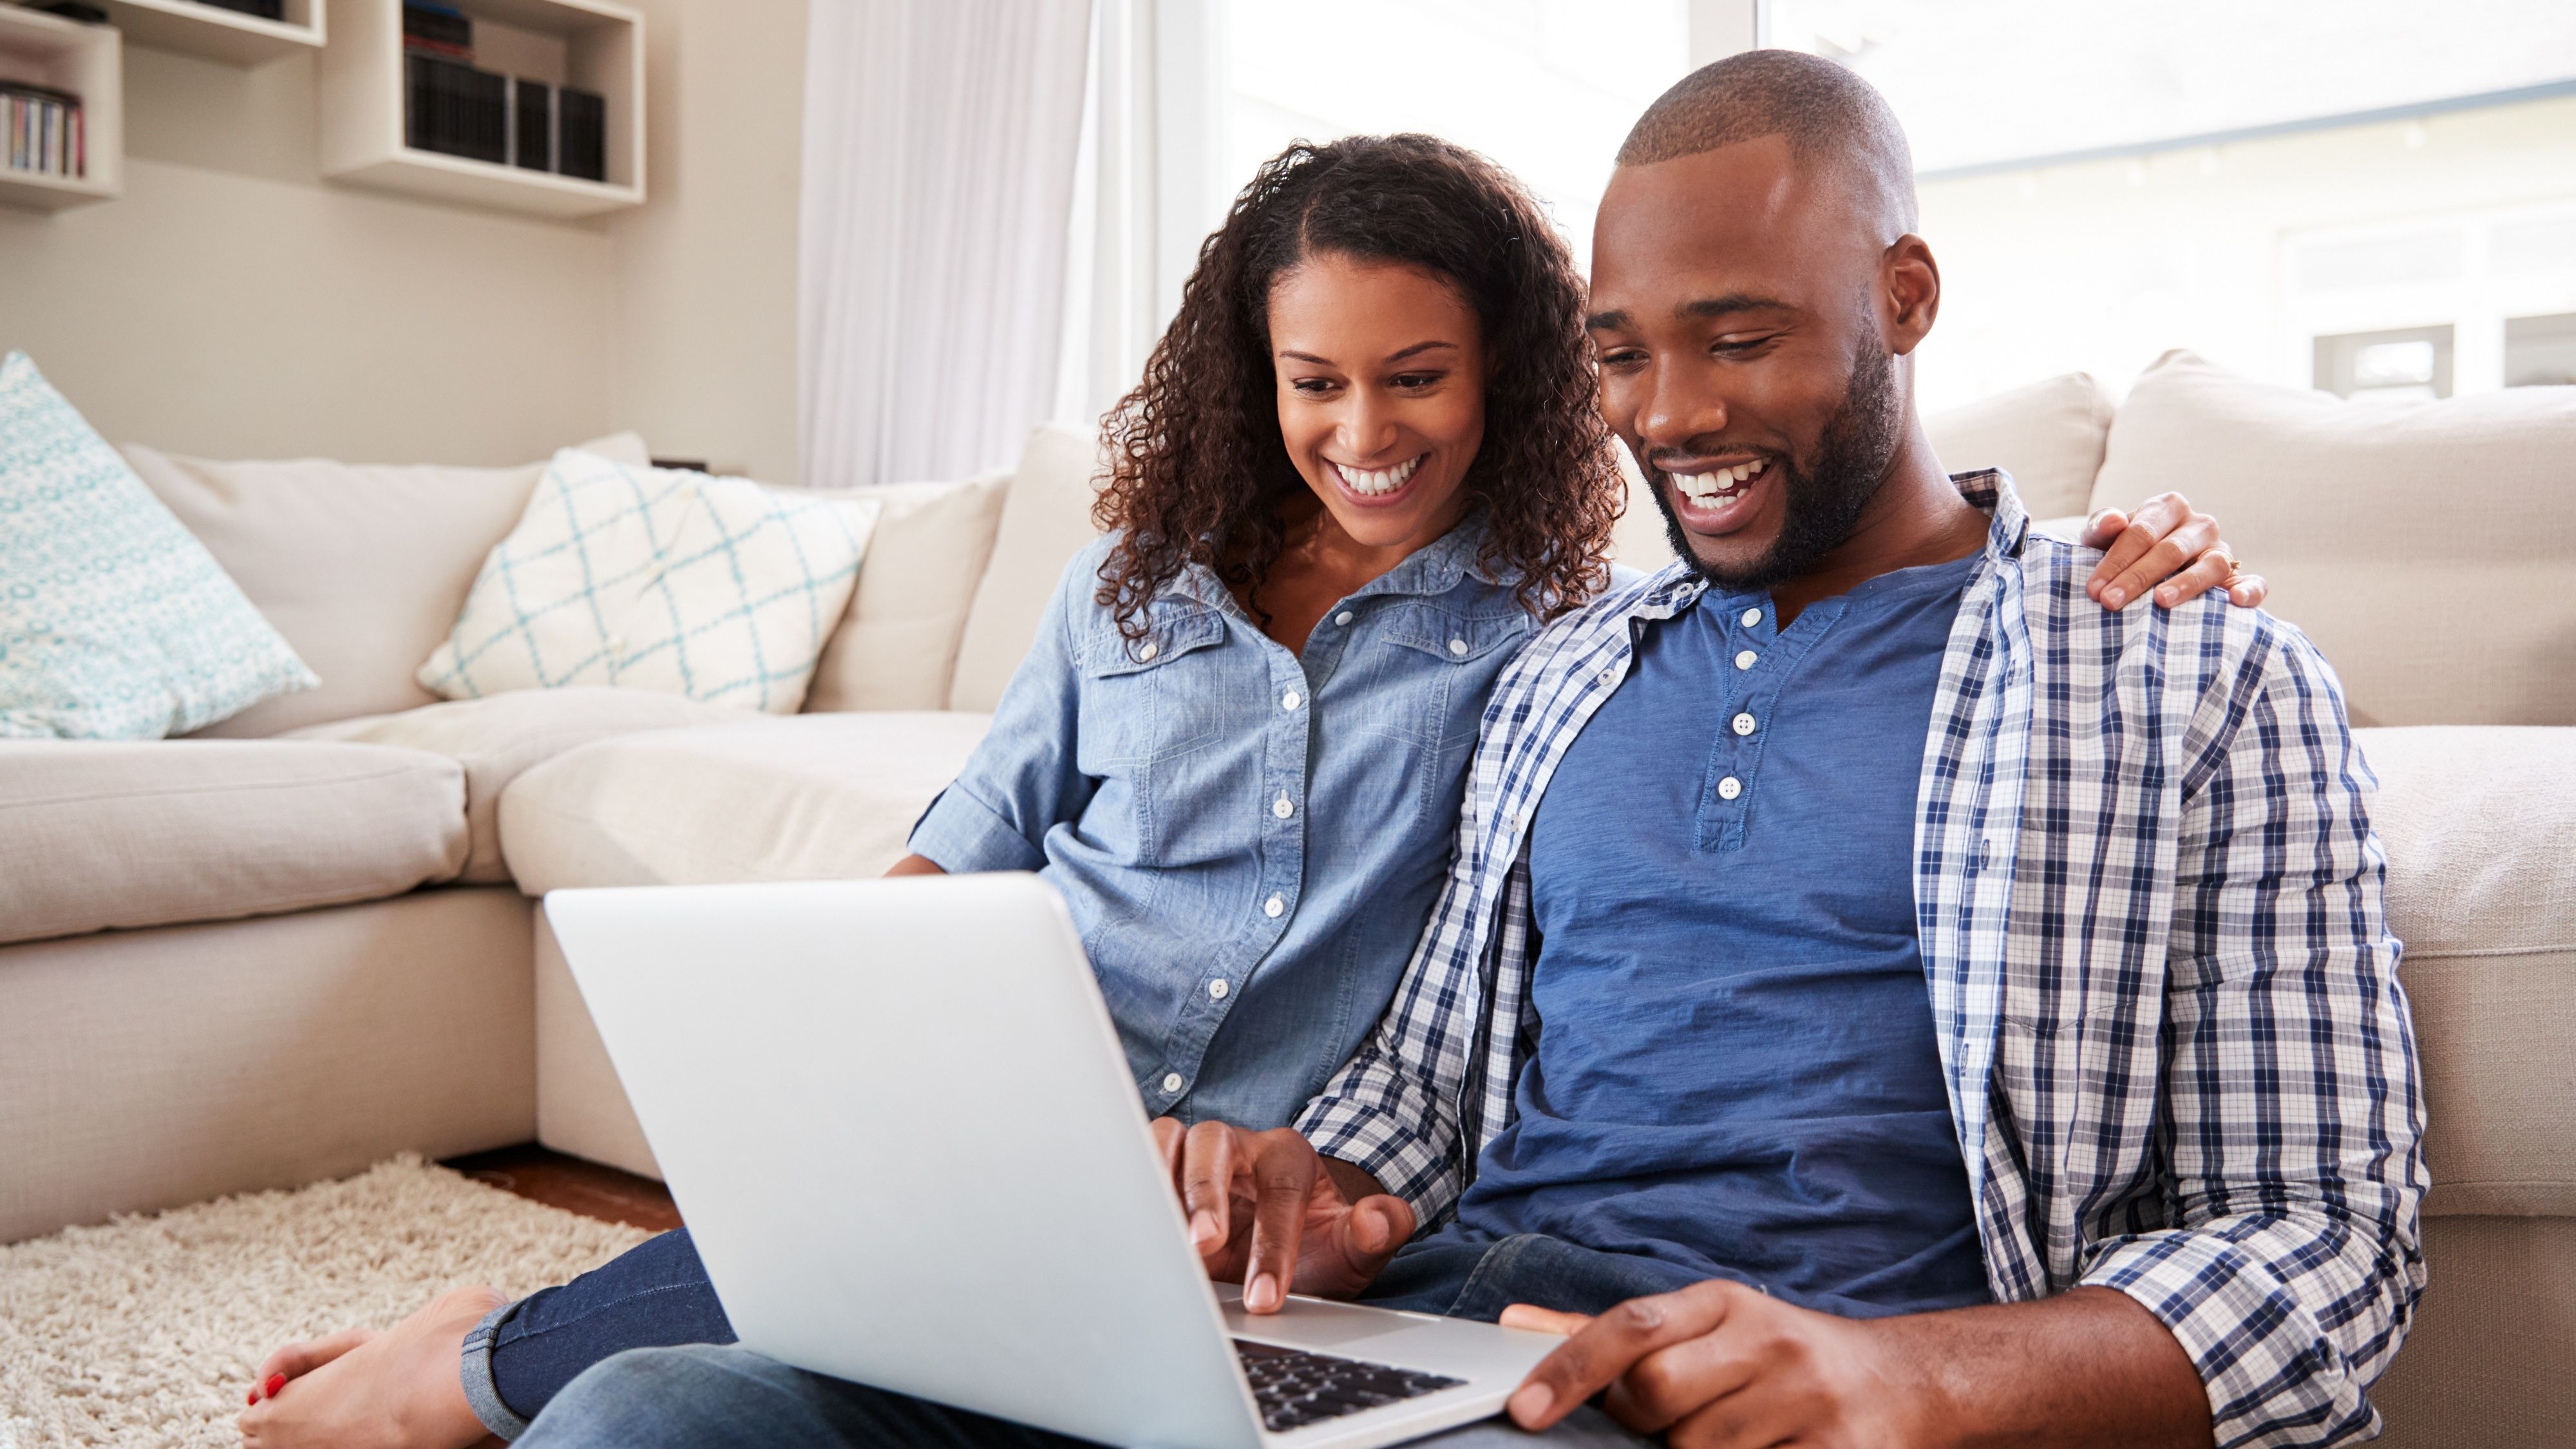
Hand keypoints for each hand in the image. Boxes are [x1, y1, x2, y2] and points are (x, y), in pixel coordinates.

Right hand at [1149, 1118, 1415, 1311]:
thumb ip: (1376, 1232)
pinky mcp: (1160, 1173)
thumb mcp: (1352, 1249)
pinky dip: (1130, 1186)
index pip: (1281, 1191)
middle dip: (1206, 1194)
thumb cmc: (1315, 1248)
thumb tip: (1380, 1218)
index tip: (1266, 1296)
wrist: (1284, 1252)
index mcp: (1289, 1156)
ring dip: (1158, 1181)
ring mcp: (1194, 1156)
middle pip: (1214, 1143)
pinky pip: (1136, 1160)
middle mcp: (1239, 1146)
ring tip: (1157, 1231)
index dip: (1273, 1245)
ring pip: (1168, 1140)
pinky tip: (1128, 1227)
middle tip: (1202, 1247)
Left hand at [1498, 1282, 1929, 1447]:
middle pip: (1659, 1394)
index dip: (1571, 1366)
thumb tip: (1518, 1323)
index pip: (1633, 1326)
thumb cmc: (1782, 1357)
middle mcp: (1769, 1342)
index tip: (1526, 1408)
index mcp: (1727, 1304)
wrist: (1901, 1382)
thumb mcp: (1707, 1327)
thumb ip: (1614, 1335)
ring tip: (1729, 1439)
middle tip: (1668, 1426)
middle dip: (1645, 1423)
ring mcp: (1807, 1400)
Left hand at [2081, 492, 2265, 610]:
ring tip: (2161, 601)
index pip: (2142, 532)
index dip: (2116, 561)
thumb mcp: (2103, 538)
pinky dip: (2250, 590)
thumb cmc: (2121, 552)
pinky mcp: (2238, 575)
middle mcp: (2199, 525)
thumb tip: (2113, 521)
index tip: (2094, 589)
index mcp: (2168, 507)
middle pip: (2171, 550)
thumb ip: (2102, 527)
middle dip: (2138, 577)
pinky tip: (2235, 601)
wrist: (2143, 568)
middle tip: (2111, 602)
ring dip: (2186, 583)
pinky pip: (2253, 581)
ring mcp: (2221, 549)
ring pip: (2212, 564)